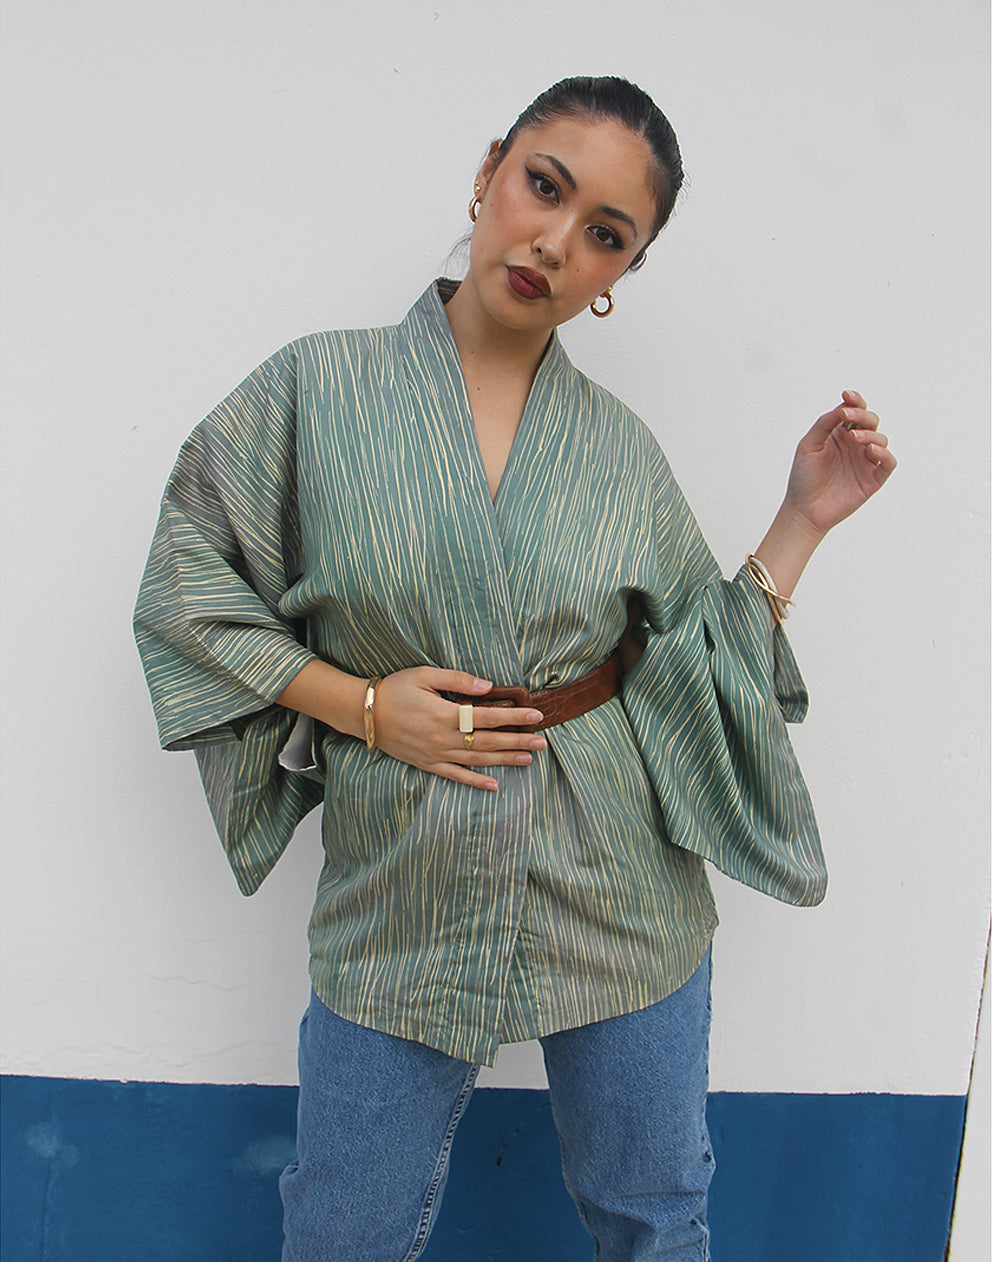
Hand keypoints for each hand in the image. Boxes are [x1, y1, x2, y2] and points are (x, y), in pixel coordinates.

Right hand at [373, 667, 546, 790]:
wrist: (364, 713)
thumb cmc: (395, 689)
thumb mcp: (424, 675)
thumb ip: (457, 680)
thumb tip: (488, 686)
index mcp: (445, 714)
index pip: (488, 717)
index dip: (514, 717)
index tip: (536, 716)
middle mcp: (443, 738)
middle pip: (488, 742)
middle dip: (517, 742)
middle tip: (542, 743)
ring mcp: (435, 754)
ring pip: (477, 760)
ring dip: (504, 760)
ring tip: (527, 759)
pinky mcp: (427, 764)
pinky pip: (455, 776)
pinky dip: (475, 782)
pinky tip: (493, 785)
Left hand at [782, 390, 896, 537]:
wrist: (804, 509)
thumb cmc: (803, 478)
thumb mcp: (808, 445)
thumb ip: (824, 424)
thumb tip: (843, 407)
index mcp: (839, 435)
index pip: (854, 412)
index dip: (854, 401)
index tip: (846, 396)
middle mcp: (855, 445)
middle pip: (870, 421)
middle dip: (862, 415)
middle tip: (847, 417)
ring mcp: (865, 461)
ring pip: (881, 438)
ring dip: (870, 434)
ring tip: (854, 438)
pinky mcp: (873, 479)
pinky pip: (888, 462)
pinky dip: (884, 453)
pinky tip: (871, 450)